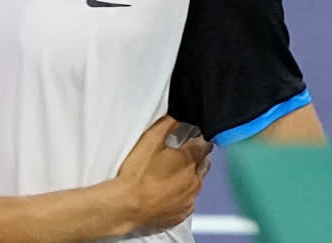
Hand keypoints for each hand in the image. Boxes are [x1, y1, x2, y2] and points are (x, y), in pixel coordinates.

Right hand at [116, 116, 211, 230]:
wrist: (127, 206)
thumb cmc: (137, 174)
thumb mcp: (149, 140)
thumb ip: (167, 124)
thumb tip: (178, 116)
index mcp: (189, 160)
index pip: (205, 145)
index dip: (198, 140)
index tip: (190, 139)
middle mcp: (195, 180)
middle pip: (203, 164)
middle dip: (195, 159)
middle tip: (177, 157)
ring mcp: (189, 199)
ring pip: (196, 184)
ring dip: (188, 178)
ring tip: (168, 176)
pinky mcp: (181, 214)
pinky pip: (187, 202)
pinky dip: (181, 196)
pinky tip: (165, 193)